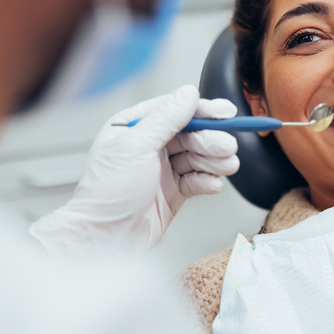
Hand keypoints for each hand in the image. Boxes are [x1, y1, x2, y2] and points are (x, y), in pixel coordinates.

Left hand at [30, 85, 239, 262]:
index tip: (224, 112)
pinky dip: (208, 181)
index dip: (201, 110)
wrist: (106, 239)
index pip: (173, 110)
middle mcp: (149, 146)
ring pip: (198, 156)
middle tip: (227, 146)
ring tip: (226, 166)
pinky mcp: (173, 191)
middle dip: (211, 139)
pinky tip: (213, 183)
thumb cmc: (107, 194)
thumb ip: (165, 118)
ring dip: (214, 160)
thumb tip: (187, 95)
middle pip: (190, 133)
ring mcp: (162, 169)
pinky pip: (197, 179)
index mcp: (133, 127)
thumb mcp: (136, 146)